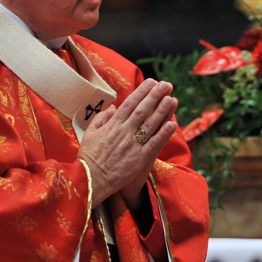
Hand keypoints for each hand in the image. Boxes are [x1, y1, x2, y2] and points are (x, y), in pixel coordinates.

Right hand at [77, 79, 177, 208]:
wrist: (90, 180)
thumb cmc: (88, 157)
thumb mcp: (89, 133)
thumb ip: (101, 118)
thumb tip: (113, 107)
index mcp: (112, 125)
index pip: (129, 104)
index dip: (141, 92)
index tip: (151, 82)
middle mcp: (123, 132)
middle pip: (142, 110)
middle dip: (154, 96)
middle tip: (166, 84)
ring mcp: (132, 145)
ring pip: (149, 124)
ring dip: (161, 111)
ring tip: (171, 98)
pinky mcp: (139, 159)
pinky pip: (154, 144)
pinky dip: (163, 134)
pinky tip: (172, 124)